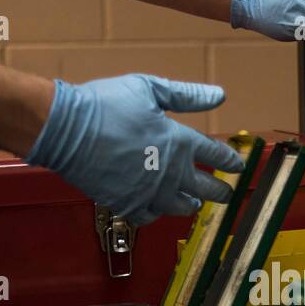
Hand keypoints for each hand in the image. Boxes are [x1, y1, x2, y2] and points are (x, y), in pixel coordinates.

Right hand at [26, 75, 241, 224]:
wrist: (66, 130)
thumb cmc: (106, 105)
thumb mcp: (149, 89)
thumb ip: (187, 95)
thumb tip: (219, 95)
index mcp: (180, 142)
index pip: (216, 155)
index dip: (230, 161)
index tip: (238, 166)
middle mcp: (171, 173)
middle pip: (207, 189)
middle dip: (220, 191)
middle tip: (226, 193)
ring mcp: (149, 193)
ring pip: (181, 207)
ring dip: (190, 203)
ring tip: (193, 202)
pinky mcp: (127, 204)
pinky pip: (150, 216)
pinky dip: (157, 212)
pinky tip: (157, 207)